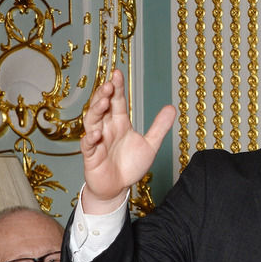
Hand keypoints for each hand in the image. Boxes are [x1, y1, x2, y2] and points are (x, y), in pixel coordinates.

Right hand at [81, 69, 175, 213]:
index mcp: (119, 122)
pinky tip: (97, 133)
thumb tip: (172, 108)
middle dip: (103, 95)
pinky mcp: (91, 156)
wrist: (118, 188)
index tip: (118, 73)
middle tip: (109, 84)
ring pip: (91, 121)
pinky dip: (91, 138)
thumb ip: (159, 127)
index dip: (116, 87)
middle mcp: (106, 128)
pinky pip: (88, 145)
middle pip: (102, 107)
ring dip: (96, 110)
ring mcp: (97, 141)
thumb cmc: (130, 165)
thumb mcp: (149, 145)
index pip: (117, 101)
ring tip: (103, 101)